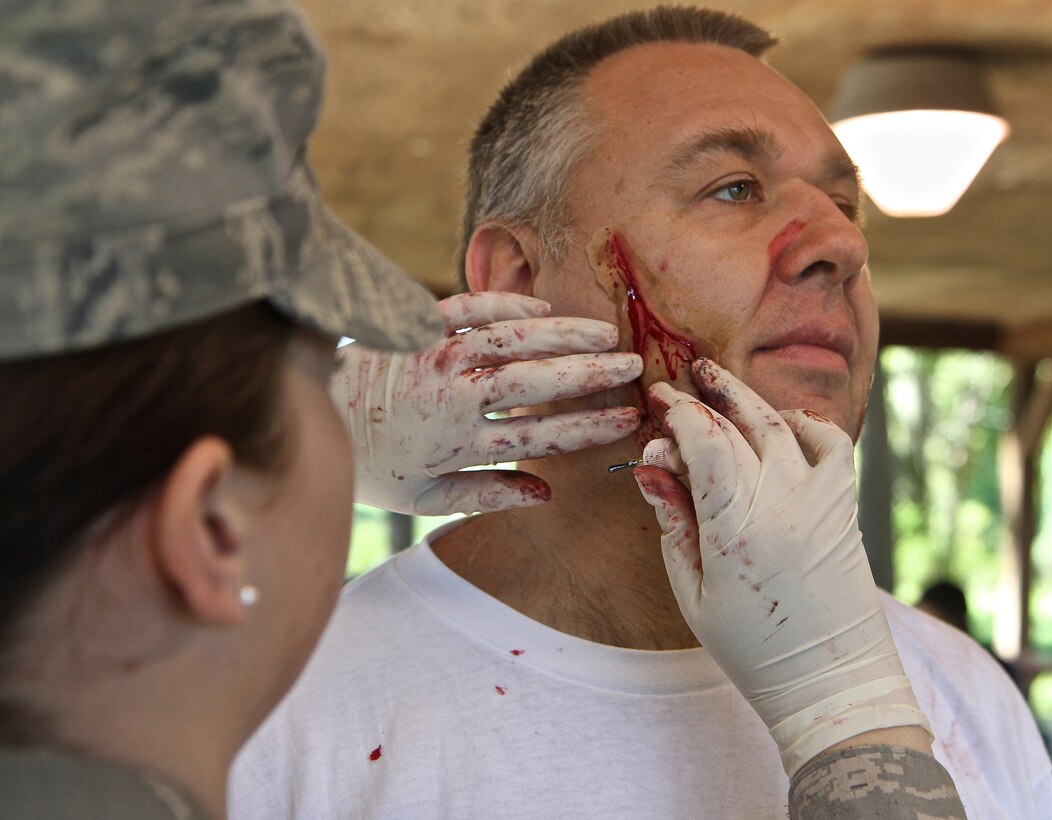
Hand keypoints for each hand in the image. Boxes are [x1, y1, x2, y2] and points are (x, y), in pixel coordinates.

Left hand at [333, 291, 642, 515]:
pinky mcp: (418, 325)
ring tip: (605, 333)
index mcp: (456, 442)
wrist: (307, 413)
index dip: (588, 427)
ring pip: (512, 339)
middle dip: (590, 374)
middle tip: (632, 366)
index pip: (538, 436)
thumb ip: (485, 495)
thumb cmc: (368, 463)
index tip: (626, 418)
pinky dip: (507, 304)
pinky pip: (469, 306)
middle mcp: (452, 395)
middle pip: (535, 382)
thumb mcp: (422, 497)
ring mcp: (435, 355)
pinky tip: (542, 307)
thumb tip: (545, 494)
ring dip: (564, 334)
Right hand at [633, 359, 929, 776]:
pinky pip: (832, 444)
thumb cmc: (752, 648)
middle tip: (683, 380)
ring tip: (719, 381)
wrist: (829, 681)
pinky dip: (806, 423)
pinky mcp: (843, 507)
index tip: (657, 400)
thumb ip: (675, 521)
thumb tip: (653, 466)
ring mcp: (820, 501)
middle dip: (706, 398)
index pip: (704, 442)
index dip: (677, 413)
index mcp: (737, 528)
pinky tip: (781, 420)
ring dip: (747, 398)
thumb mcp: (692, 591)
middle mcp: (782, 504)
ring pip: (781, 425)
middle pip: (740, 425)